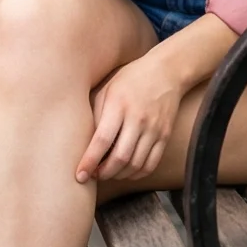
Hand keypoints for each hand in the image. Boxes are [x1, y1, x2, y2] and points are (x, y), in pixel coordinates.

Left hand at [78, 51, 185, 182]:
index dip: (90, 161)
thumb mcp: (106, 89)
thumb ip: (94, 114)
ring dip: (119, 175)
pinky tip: (125, 172)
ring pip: (136, 164)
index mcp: (118, 106)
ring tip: (107, 173)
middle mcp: (138, 119)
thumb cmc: (129, 80)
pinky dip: (136, 173)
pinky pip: (151, 163)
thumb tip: (79, 143)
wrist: (167, 71)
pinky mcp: (165, 135)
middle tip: (93, 175)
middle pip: (120, 157)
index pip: (102, 141)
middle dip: (104, 173)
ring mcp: (154, 129)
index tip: (80, 176)